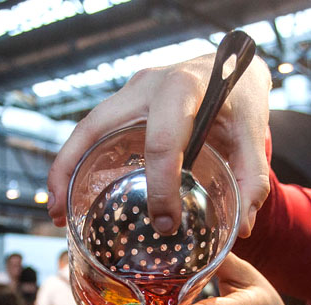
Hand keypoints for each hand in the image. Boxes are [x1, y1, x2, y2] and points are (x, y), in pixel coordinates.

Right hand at [46, 51, 272, 237]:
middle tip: (63, 215)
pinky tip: (74, 195)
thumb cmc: (240, 101)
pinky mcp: (124, 106)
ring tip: (57, 211)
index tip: (166, 222)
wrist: (233, 70)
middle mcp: (146, 86)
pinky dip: (78, 162)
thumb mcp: (253, 135)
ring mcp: (130, 93)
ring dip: (64, 168)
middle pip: (98, 127)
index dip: (161, 185)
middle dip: (74, 170)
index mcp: (181, 88)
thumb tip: (243, 228)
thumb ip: (252, 179)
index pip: (162, 140)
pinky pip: (93, 134)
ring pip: (85, 129)